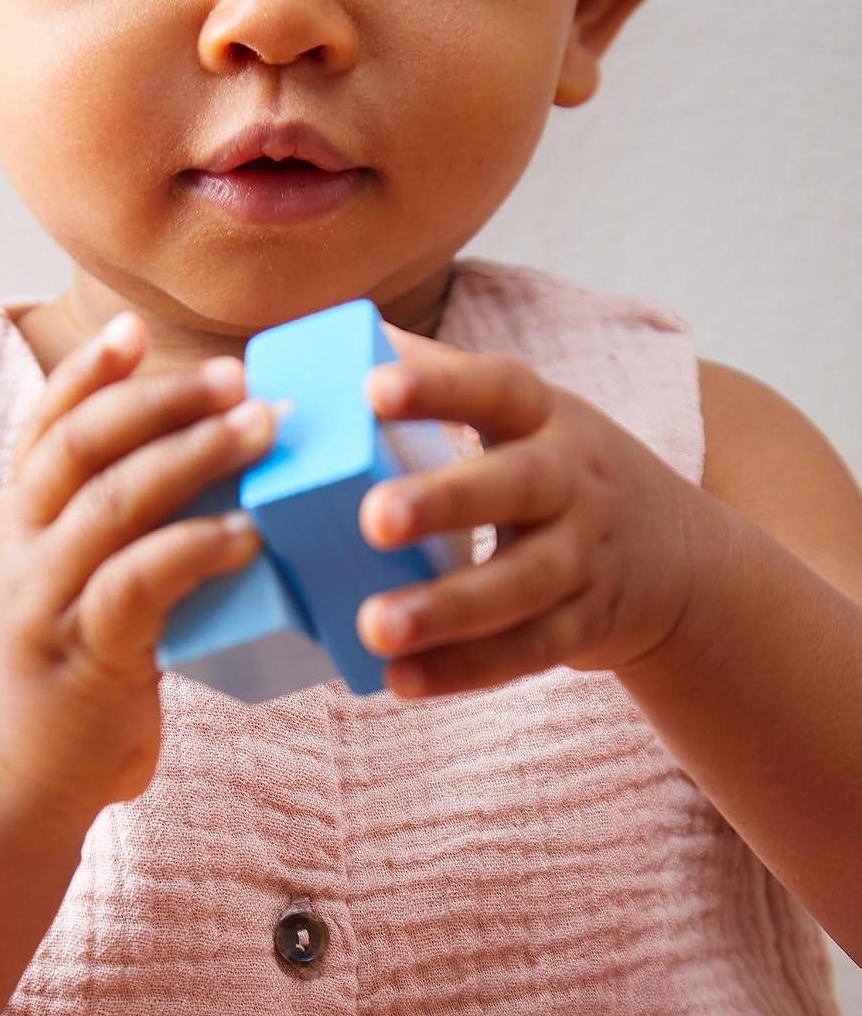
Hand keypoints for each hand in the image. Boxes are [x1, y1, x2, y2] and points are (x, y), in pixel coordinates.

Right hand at [0, 312, 277, 818]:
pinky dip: (196, 549)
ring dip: (192, 455)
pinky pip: (138, 583)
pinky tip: (248, 535)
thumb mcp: (73, 576)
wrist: (14, 772)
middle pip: (82, 442)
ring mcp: (47, 596)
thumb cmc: (68, 660)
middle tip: (236, 375)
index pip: (47, 422)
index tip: (136, 328)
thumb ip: (119, 522)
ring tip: (260, 428)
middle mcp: (24, 541)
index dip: (89, 371)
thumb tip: (218, 461)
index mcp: (22, 515)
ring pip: (112, 500)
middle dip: (161, 398)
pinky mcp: (85, 652)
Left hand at [354, 330, 698, 697]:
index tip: (373, 387)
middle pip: (517, 486)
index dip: (438, 386)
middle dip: (446, 501)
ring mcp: (584, 557)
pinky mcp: (584, 625)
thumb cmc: (553, 465)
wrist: (674, 555)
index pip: (496, 387)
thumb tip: (340, 334)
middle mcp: (572, 481)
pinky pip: (525, 651)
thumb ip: (437, 375)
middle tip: (374, 518)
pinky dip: (464, 669)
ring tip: (375, 627)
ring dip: (448, 609)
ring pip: (523, 584)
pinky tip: (400, 681)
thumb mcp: (519, 411)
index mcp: (543, 417)